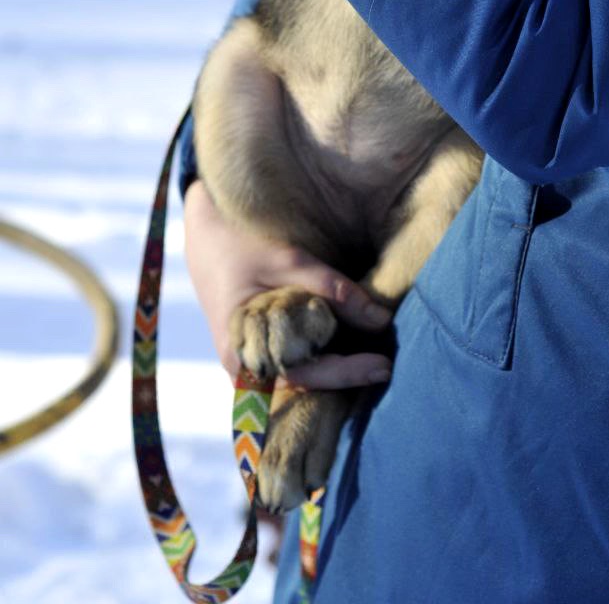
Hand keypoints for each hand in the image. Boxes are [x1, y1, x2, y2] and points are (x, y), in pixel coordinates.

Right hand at [183, 180, 392, 388]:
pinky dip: (319, 361)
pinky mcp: (256, 352)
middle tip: (387, 366)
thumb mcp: (290, 261)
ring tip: (372, 361)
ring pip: (297, 379)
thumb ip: (334, 290)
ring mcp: (248, 363)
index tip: (383, 365)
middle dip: (345, 377)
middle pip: (302, 385)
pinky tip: (347, 352)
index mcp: (243, 351)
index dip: (347, 372)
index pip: (305, 374)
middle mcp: (243, 368)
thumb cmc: (243, 246)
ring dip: (334, 371)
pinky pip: (290, 367)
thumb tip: (381, 319)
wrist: (205, 236)